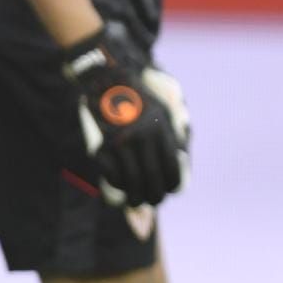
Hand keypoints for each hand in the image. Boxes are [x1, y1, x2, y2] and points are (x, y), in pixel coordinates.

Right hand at [62, 24, 187, 206]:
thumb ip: (170, 137)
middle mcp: (144, 138)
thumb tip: (179, 163)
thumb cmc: (138, 99)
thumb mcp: (162, 112)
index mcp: (162, 131)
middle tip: (151, 200)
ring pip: (132, 182)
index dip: (172, 185)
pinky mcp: (104, 144)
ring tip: (134, 201)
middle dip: (153, 196)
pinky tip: (119, 186)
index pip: (172, 169)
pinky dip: (116, 184)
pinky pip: (112, 175)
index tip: (169, 190)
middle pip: (153, 180)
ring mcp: (122, 142)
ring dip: (134, 197)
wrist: (108, 81)